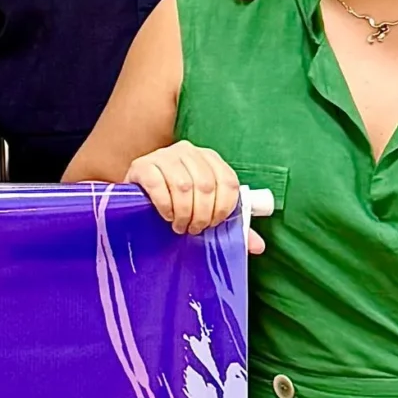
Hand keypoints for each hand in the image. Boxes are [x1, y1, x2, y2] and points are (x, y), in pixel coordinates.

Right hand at [124, 141, 259, 248]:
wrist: (139, 197)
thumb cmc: (178, 204)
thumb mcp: (206, 211)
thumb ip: (232, 226)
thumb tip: (258, 246)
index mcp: (209, 158)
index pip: (228, 181)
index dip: (224, 208)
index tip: (214, 225)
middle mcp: (188, 151)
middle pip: (205, 185)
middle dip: (202, 215)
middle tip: (194, 229)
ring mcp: (164, 155)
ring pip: (183, 186)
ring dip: (184, 213)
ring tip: (180, 225)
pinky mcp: (143, 165)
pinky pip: (158, 185)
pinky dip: (165, 206)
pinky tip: (166, 215)